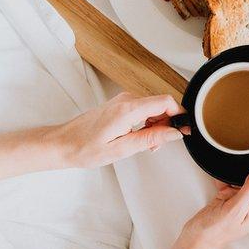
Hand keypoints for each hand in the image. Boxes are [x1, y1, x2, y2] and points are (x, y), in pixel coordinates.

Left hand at [51, 93, 187, 168]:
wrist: (63, 143)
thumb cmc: (85, 148)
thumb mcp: (122, 149)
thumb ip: (151, 138)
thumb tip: (174, 132)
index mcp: (128, 109)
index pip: (165, 101)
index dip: (180, 115)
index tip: (185, 129)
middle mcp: (126, 100)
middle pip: (161, 104)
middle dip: (168, 123)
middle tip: (160, 144)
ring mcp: (123, 100)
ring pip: (153, 107)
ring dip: (157, 125)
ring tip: (147, 145)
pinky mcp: (120, 105)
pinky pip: (143, 109)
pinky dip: (148, 123)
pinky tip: (139, 137)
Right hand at [156, 162, 248, 248]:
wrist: (193, 240)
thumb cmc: (215, 232)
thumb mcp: (236, 208)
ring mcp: (243, 199)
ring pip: (248, 177)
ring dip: (241, 171)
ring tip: (238, 163)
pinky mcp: (230, 196)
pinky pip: (232, 179)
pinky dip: (226, 176)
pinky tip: (222, 173)